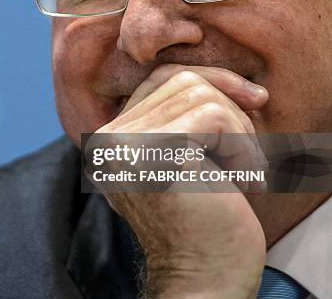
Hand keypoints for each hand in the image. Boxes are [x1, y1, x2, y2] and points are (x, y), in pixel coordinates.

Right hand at [94, 64, 268, 297]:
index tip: (251, 101)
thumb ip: (184, 117)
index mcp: (111, 140)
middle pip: (180, 80)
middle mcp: (107, 140)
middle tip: (247, 153)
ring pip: (200, 94)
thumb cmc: (203, 221)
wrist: (201, 278)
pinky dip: (243, 148)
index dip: (210, 80)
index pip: (158, 80)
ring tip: (243, 171)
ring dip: (239, 132)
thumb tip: (229, 81)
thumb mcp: (187, 159)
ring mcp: (125, 146)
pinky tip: (243, 183)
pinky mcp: (154, 155)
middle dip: (230, 108)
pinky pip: (215, 118)